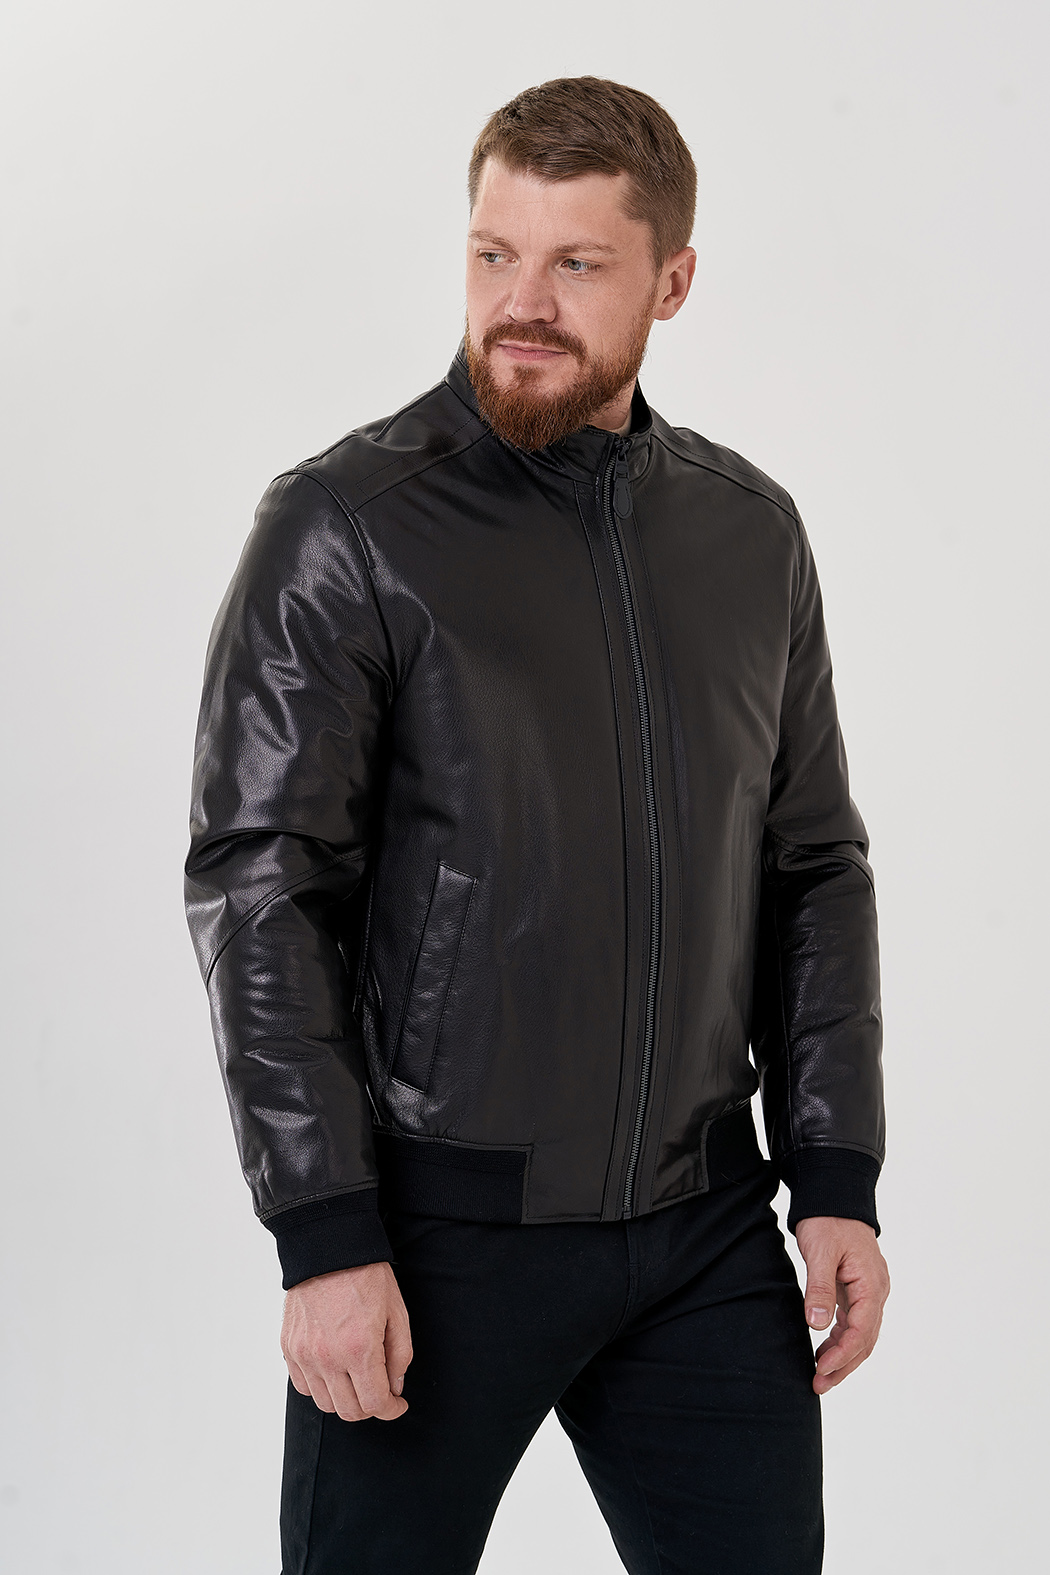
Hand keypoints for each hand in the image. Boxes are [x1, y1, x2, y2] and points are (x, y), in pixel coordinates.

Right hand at [281, 1260, 412, 1420]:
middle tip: (380, 1392)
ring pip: (324, 1404)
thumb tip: (395, 1387)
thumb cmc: (366, 1275)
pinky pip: (303, 1386)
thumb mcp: (396, 1312)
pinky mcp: (289, 1347)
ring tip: (357, 1380)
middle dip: (370, 1407)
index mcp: (359, 1349)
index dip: (391, 1410)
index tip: (397, 1404)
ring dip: (344, 1400)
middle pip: (349, 1411)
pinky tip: (334, 1371)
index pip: (374, 1404)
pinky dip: (320, 1387)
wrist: (328, 1249)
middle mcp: (328, 1357)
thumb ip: (400, 1355)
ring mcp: (304, 1354)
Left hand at [794, 1217, 889, 1394]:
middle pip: (865, 1340)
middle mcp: (876, 1291)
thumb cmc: (827, 1219)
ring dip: (843, 1357)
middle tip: (818, 1385)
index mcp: (871, 1284)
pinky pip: (854, 1322)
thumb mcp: (820, 1251)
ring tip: (819, 1376)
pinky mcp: (858, 1289)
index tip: (820, 1370)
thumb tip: (818, 1326)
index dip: (842, 1355)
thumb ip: (820, 1288)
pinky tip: (823, 1351)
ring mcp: (869, 1291)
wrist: (834, 1195)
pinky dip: (840, 1340)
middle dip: (843, 1365)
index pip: (862, 1331)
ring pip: (861, 1335)